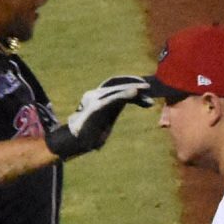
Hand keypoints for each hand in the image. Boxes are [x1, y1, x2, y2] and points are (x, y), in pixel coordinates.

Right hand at [44, 74, 158, 159]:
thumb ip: (115, 110)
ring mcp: (93, 100)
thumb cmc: (90, 135)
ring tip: (146, 88)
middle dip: (133, 83)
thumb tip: (131, 104)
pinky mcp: (95, 108)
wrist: (74, 143)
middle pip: (116, 84)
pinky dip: (124, 94)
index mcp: (97, 96)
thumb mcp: (106, 121)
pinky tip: (135, 93)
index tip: (144, 86)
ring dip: (132, 88)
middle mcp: (94, 95)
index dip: (129, 81)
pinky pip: (112, 99)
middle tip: (149, 87)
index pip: (114, 83)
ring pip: (115, 90)